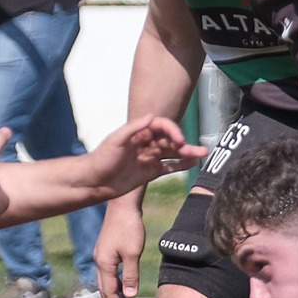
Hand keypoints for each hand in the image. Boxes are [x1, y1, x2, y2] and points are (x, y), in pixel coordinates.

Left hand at [87, 114, 206, 197]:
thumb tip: (152, 116)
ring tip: (203, 154)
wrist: (94, 182)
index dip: (172, 130)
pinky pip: (170, 166)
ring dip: (187, 153)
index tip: (179, 139)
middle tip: (196, 149)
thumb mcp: (115, 140)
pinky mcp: (150, 172)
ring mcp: (149, 158)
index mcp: (139, 132)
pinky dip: (181, 164)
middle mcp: (146, 143)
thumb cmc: (101, 158)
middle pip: (169, 140)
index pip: (161, 126)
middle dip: (183, 143)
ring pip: (173, 153)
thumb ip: (134, 128)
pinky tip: (193, 163)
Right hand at [94, 200, 146, 297]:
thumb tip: (129, 296)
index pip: (109, 291)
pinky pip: (106, 271)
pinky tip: (118, 284)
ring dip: (110, 294)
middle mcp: (99, 261)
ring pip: (104, 280)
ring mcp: (100, 254)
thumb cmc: (129, 227)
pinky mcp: (105, 248)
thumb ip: (131, 275)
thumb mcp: (133, 254)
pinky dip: (111, 282)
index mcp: (104, 264)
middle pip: (103, 288)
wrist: (123, 205)